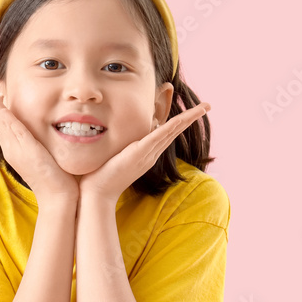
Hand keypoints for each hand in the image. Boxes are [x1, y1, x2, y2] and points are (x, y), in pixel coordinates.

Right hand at [0, 77, 78, 204]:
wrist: (57, 196)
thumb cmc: (57, 178)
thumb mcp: (46, 155)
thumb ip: (42, 143)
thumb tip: (45, 133)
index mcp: (16, 147)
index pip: (2, 123)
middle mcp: (12, 147)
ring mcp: (17, 149)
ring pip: (1, 121)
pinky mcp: (26, 150)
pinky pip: (13, 129)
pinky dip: (4, 117)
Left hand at [78, 103, 211, 205]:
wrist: (95, 195)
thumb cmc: (97, 177)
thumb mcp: (111, 156)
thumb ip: (117, 146)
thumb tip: (113, 133)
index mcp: (144, 154)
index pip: (164, 133)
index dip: (177, 122)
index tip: (188, 112)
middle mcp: (150, 154)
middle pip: (174, 131)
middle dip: (190, 117)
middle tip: (206, 106)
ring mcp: (146, 154)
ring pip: (171, 131)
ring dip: (188, 118)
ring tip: (204, 108)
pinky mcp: (139, 153)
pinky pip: (159, 136)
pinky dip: (172, 126)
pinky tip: (183, 118)